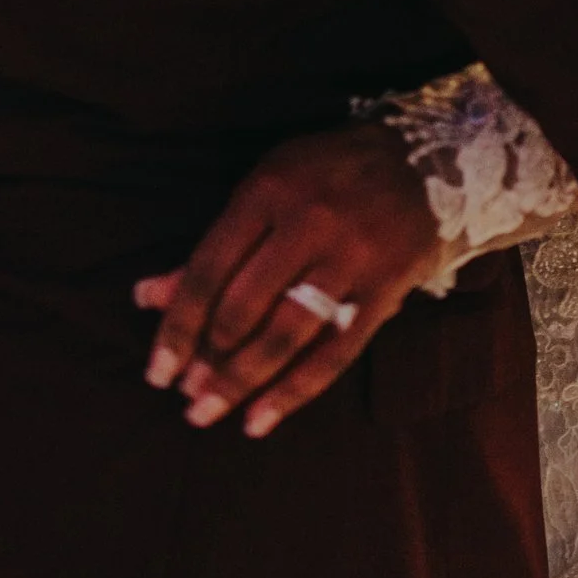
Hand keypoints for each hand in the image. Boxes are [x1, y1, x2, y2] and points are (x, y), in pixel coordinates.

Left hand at [133, 121, 448, 439]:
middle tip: (185, 397)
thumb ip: (213, 247)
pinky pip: (336, 350)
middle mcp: (308, 222)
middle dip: (207, 360)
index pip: (208, 269)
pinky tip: (262, 419)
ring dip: (241, 381)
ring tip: (208, 413)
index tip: (156, 370)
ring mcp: (352, 256)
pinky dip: (295, 390)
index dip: (178, 326)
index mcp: (268, 191)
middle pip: (243, 306)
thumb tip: (146, 297)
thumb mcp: (266, 189)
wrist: (431, 159)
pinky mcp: (387, 287)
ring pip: (286, 333)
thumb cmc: (328, 175)